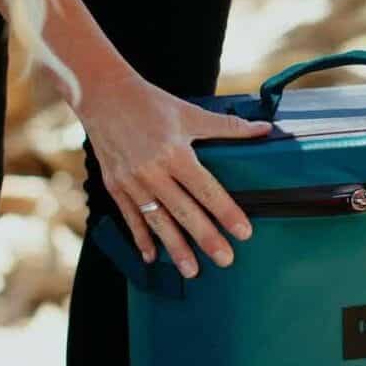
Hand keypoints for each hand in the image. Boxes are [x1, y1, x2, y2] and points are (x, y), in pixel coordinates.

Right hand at [78, 74, 271, 277]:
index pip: (206, 190)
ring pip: (157, 221)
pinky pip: (130, 218)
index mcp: (174, 152)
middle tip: (225, 260)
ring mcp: (132, 181)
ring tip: (191, 271)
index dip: (226, 212)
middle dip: (205, 238)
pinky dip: (141, 238)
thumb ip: (228, 126)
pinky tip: (152, 257)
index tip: (243, 233)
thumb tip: (264, 129)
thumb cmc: (150, 103)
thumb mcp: (190, 112)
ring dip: (175, 248)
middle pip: (184, 211)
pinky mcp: (115, 186)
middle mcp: (152, 171)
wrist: (102, 94)